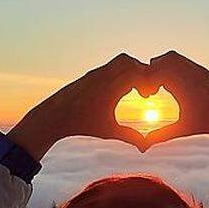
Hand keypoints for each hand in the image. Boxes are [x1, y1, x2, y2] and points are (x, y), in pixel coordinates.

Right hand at [7, 53, 148, 159]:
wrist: (58, 118)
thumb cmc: (84, 124)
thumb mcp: (110, 130)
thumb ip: (128, 135)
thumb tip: (144, 148)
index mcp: (116, 86)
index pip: (138, 73)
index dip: (148, 80)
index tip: (151, 96)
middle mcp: (109, 77)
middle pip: (135, 63)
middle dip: (146, 73)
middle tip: (150, 93)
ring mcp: (101, 74)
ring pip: (125, 59)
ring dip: (137, 70)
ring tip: (142, 92)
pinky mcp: (93, 75)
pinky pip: (112, 66)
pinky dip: (123, 73)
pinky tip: (129, 90)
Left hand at [143, 50, 208, 162]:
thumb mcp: (182, 127)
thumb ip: (163, 133)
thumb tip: (144, 146)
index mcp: (179, 84)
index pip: (156, 70)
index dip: (147, 79)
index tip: (146, 96)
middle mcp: (186, 74)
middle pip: (159, 60)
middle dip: (150, 72)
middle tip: (148, 93)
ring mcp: (195, 71)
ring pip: (170, 57)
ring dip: (160, 69)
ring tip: (155, 91)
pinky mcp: (204, 72)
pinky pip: (184, 63)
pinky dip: (173, 70)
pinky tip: (167, 88)